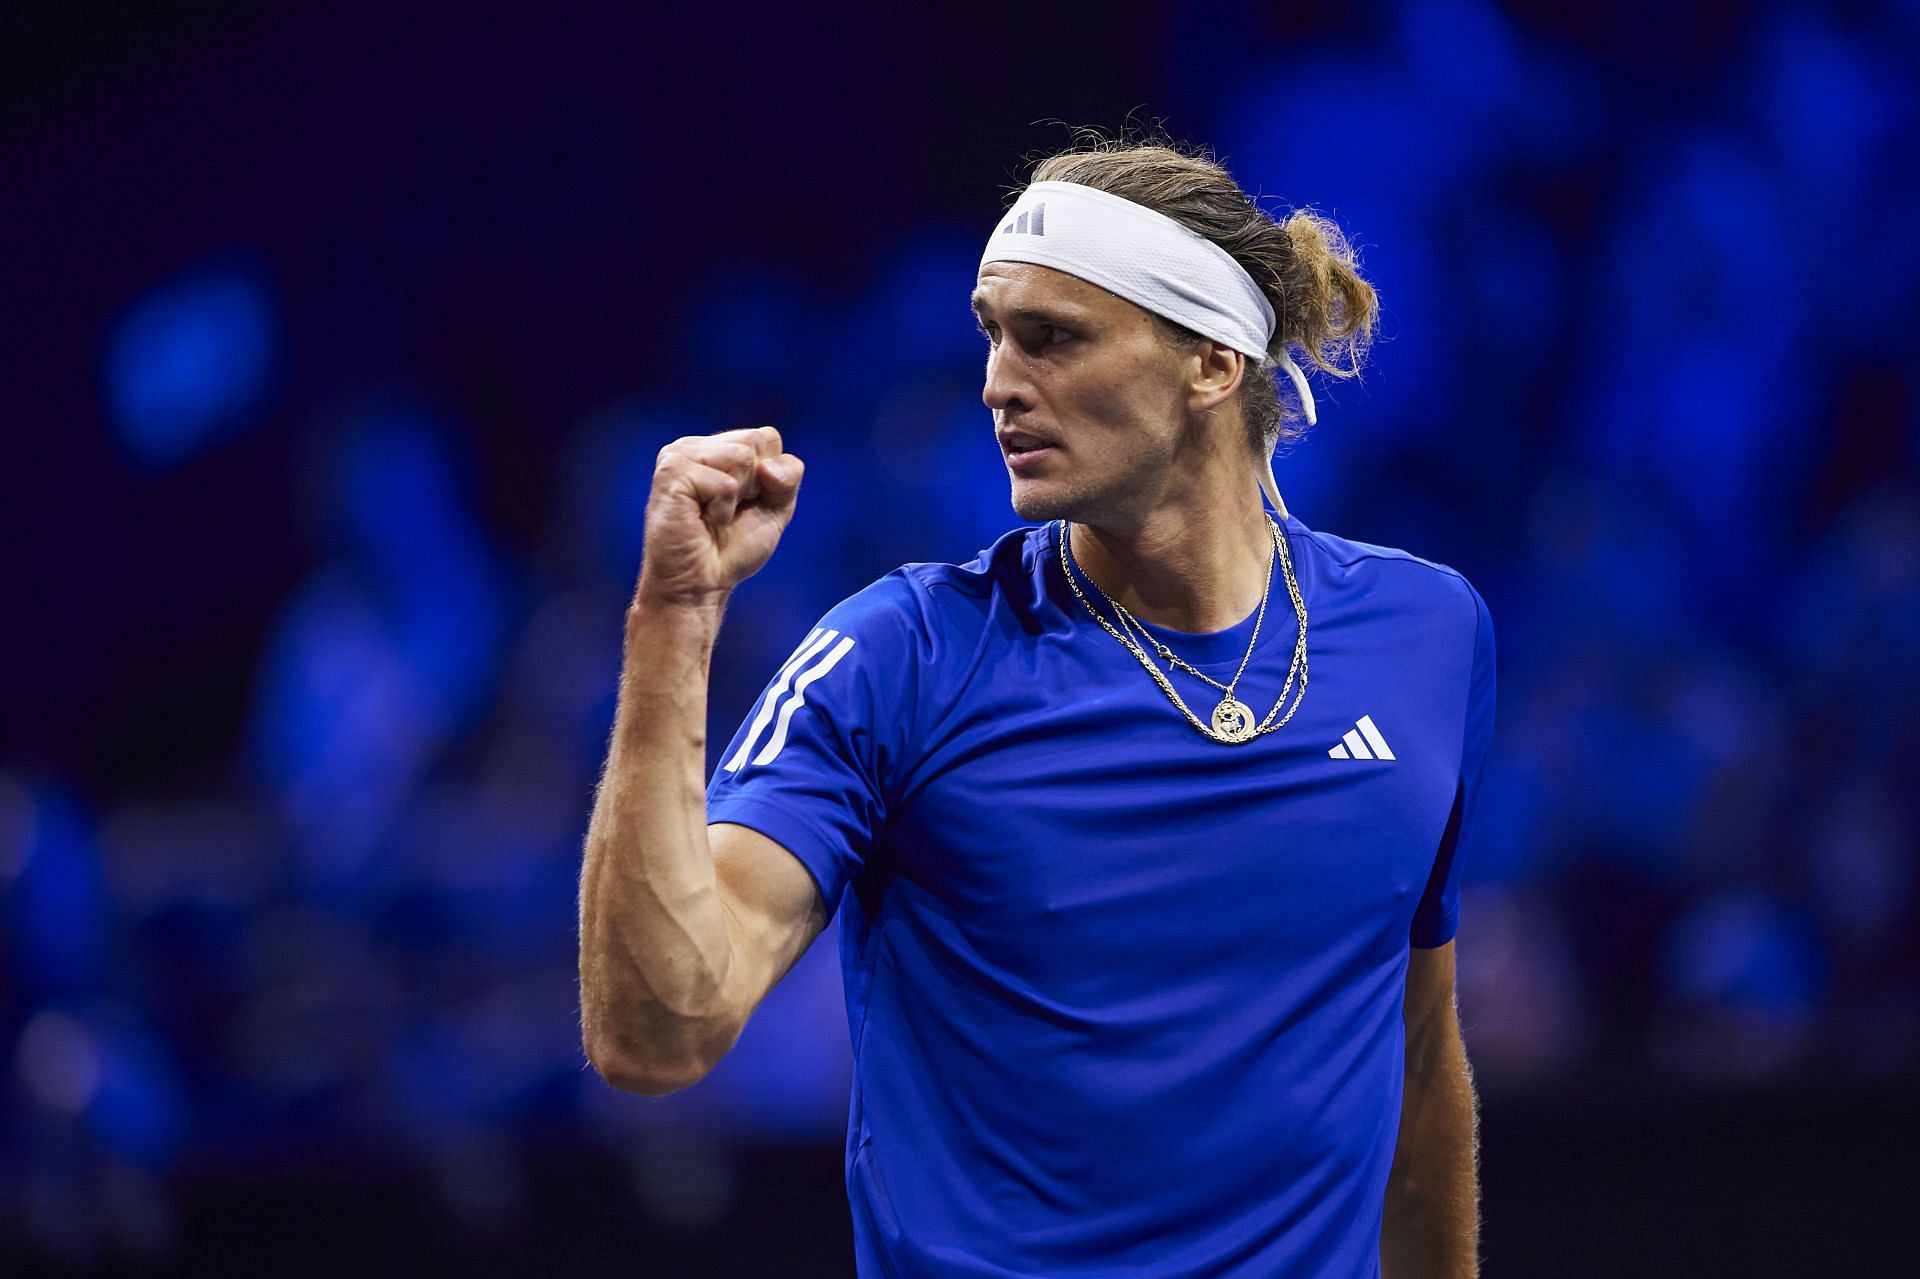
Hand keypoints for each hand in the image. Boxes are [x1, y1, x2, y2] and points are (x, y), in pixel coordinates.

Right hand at [634, 425, 803, 611]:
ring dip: (738, 497)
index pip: (768, 437)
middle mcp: (695, 445)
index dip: (770, 477)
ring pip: (742, 456)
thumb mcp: (777, 508)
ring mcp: (679, 455)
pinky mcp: (671, 473)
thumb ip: (788, 476)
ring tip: (713, 515)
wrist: (702, 585)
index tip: (747, 503)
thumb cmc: (733, 548)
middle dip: (756, 484)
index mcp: (717, 447)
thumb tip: (767, 468)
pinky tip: (701, 520)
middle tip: (729, 510)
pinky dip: (722, 509)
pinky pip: (724, 483)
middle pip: (756, 441)